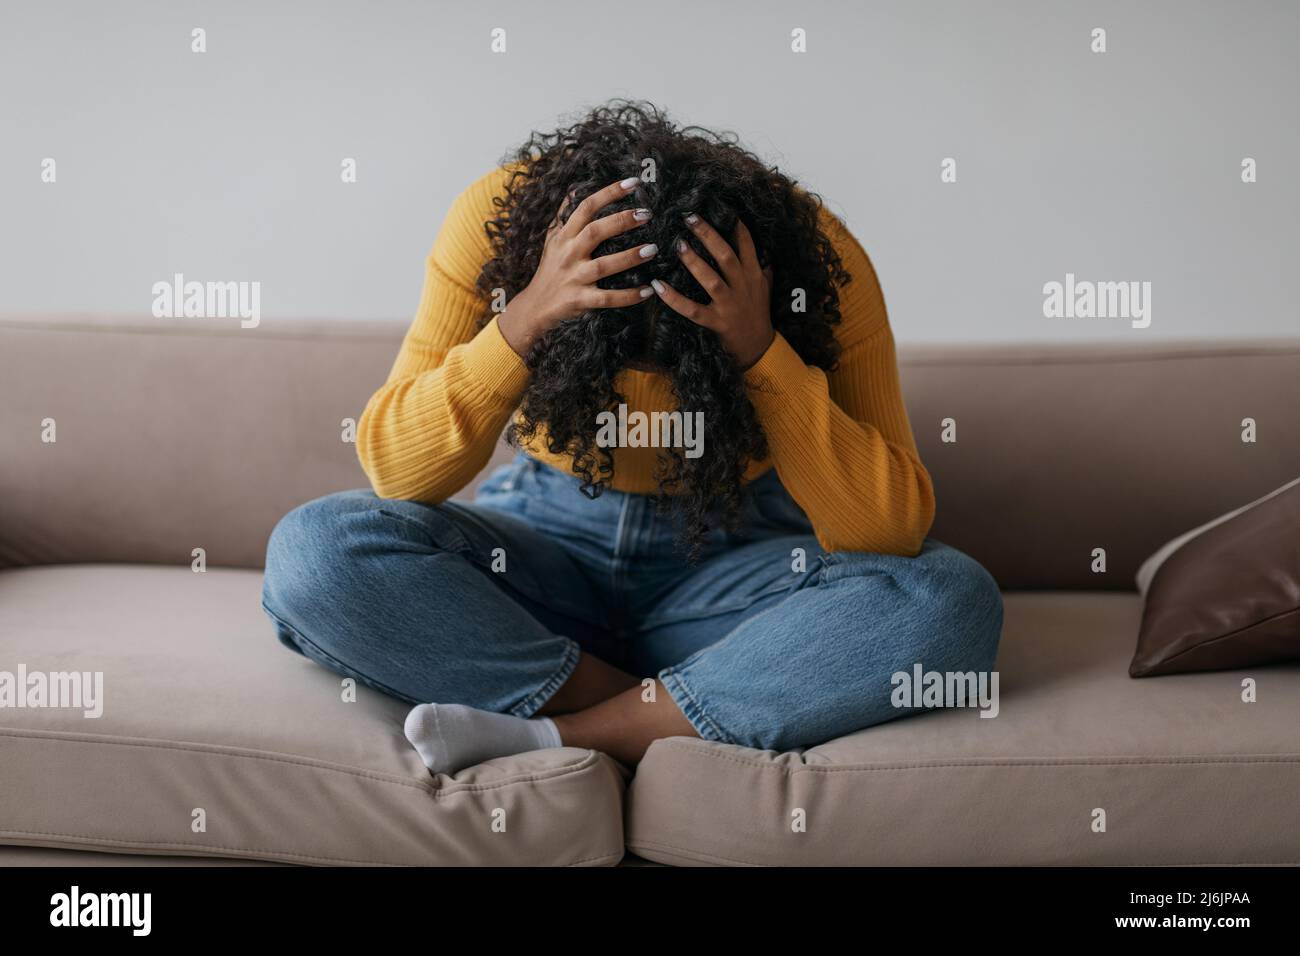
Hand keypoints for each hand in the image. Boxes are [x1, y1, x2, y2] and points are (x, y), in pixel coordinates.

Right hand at [498, 177, 656, 356]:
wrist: (534, 307)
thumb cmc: (548, 270)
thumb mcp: (551, 240)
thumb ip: (563, 215)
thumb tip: (575, 189)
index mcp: (564, 236)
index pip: (586, 208)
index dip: (609, 193)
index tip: (633, 183)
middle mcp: (568, 254)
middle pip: (595, 231)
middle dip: (621, 221)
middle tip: (647, 214)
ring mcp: (574, 278)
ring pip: (604, 266)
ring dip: (629, 257)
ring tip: (653, 249)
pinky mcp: (579, 300)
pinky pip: (607, 298)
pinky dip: (628, 296)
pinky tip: (647, 290)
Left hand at [652, 215, 774, 368]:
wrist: (759, 350)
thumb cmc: (759, 317)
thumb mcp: (765, 290)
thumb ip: (763, 270)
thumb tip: (765, 253)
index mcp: (753, 275)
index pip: (746, 244)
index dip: (734, 224)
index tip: (721, 206)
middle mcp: (742, 287)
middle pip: (726, 255)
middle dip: (708, 234)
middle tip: (689, 217)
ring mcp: (729, 305)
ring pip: (712, 279)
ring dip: (694, 261)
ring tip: (678, 244)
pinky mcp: (716, 322)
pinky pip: (692, 309)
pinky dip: (674, 298)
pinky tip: (657, 286)